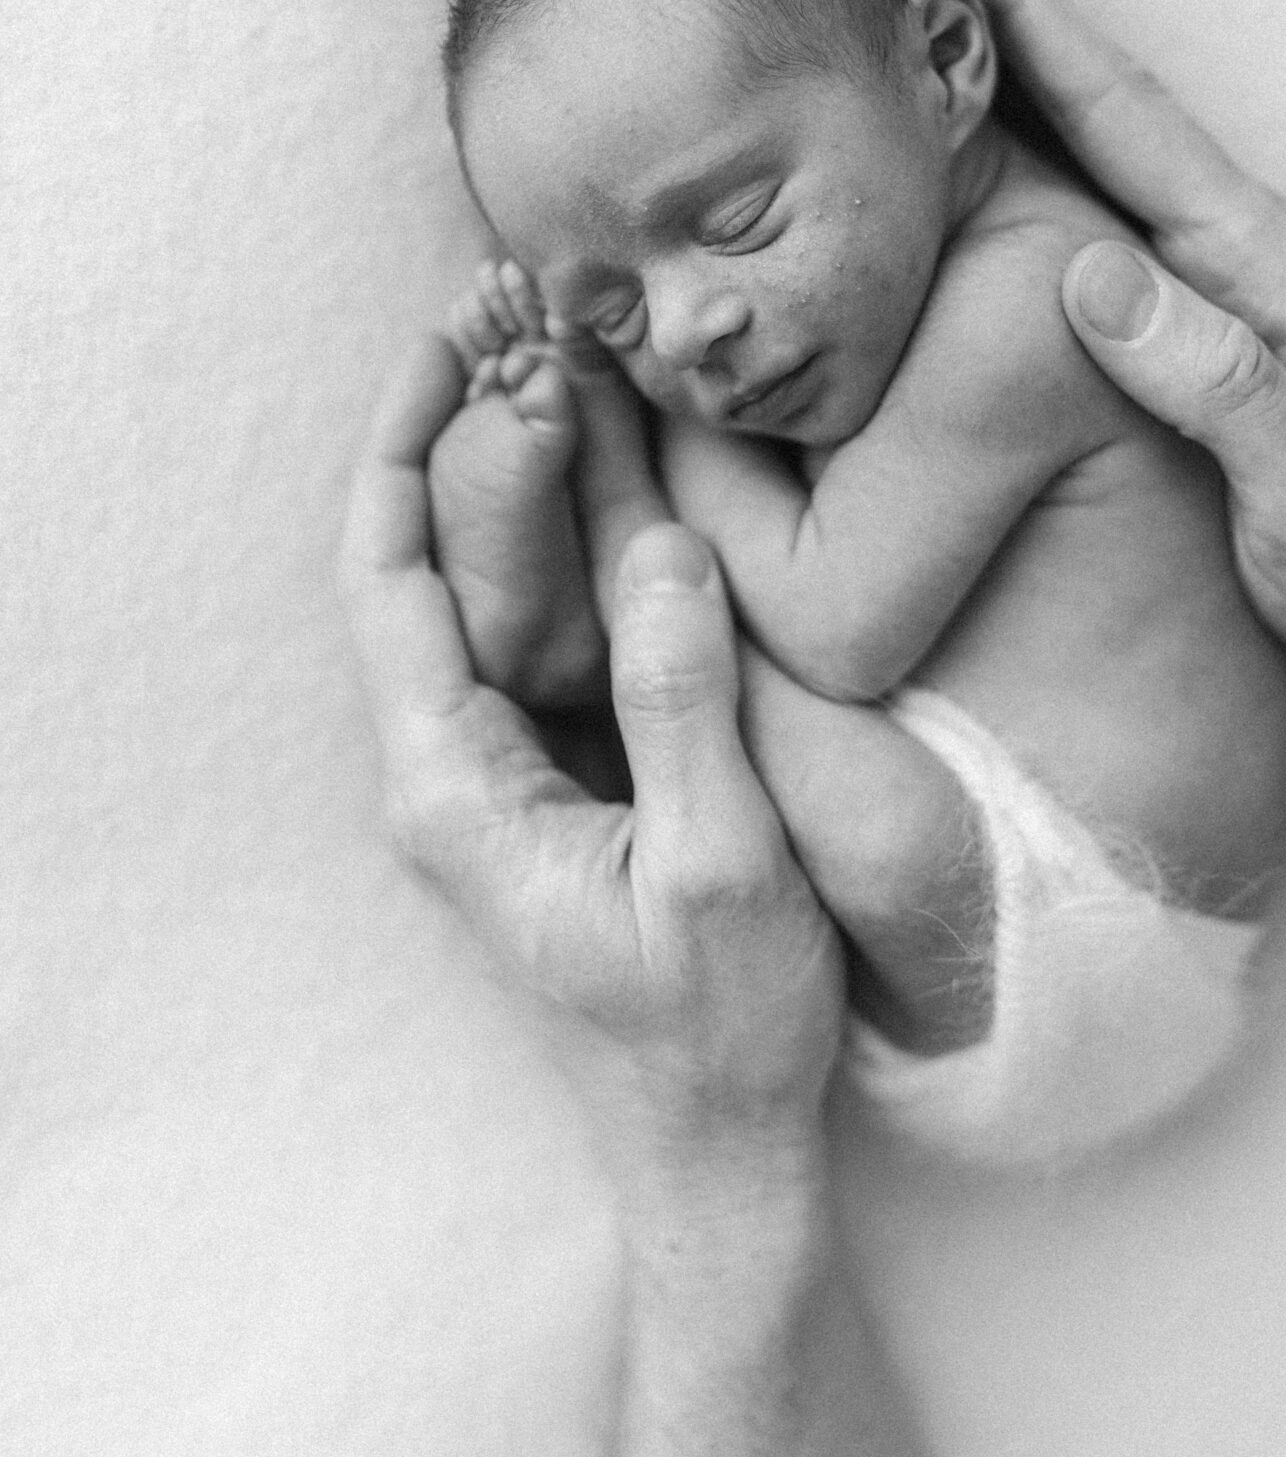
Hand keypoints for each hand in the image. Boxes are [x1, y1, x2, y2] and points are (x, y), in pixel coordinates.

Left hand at [340, 339, 843, 1209]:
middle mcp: (460, 766)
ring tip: (572, 344)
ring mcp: (513, 766)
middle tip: (525, 304)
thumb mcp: (720, 870)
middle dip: (472, 424)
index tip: (447, 339)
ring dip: (533, 468)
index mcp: (456, 790)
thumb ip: (683, 706)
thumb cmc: (715, 1037)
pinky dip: (592, 538)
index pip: (392, 582)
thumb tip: (663, 543)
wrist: (723, 1152)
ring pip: (502, 582)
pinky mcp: (570, 772)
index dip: (406, 448)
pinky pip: (565, 628)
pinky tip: (635, 462)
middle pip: (438, 560)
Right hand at [983, 0, 1285, 690]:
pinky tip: (974, 167)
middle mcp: (1240, 256)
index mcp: (1267, 269)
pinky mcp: (1203, 336)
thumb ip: (1221, 387)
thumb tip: (1086, 275)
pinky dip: (1032, 174)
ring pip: (1093, 164)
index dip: (1044, 26)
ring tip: (912, 20)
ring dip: (1011, 86)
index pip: (1134, 123)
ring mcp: (1221, 291)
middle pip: (1103, 113)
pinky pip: (1094, 229)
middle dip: (1008, 16)